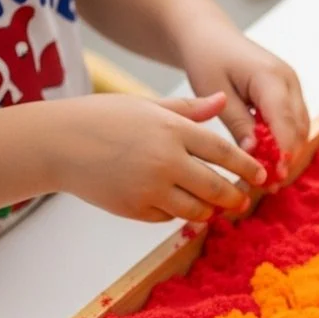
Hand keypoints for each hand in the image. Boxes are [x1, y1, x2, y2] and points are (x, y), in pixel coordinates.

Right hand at [57, 93, 265, 221]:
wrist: (57, 142)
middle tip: (242, 201)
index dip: (248, 167)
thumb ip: (189, 109)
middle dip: (235, 197)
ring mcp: (152, 187)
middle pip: (218, 188)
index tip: (261, 175)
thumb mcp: (147, 106)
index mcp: (173, 130)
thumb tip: (223, 100)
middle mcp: (166, 160)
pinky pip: (170, 217)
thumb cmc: (104, 119)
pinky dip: (175, 213)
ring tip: (213, 206)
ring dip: (209, 210)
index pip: (224, 153)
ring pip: (198, 210)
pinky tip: (171, 203)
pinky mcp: (137, 209)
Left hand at [181, 27, 307, 180]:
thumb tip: (254, 154)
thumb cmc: (206, 57)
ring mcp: (293, 87)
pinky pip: (295, 124)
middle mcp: (289, 81)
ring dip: (287, 153)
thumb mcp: (214, 90)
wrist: (209, 34)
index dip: (283, 152)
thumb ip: (237, 123)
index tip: (275, 177)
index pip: (285, 121)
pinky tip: (268, 159)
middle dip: (286, 158)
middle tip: (268, 185)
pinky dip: (285, 143)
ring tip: (268, 178)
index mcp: (270, 76)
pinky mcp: (290, 94)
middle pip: (298, 129)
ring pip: (301, 129)